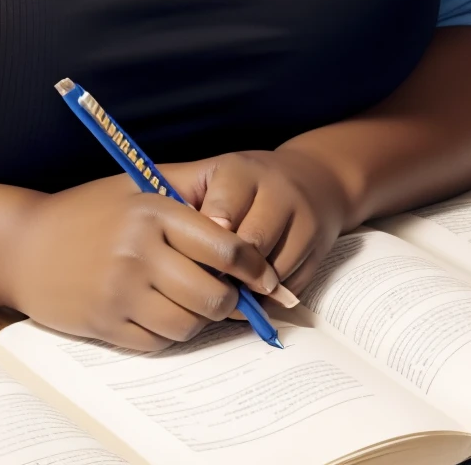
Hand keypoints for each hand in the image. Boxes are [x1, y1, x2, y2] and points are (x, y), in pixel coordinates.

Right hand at [2, 173, 278, 350]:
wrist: (22, 246)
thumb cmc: (85, 212)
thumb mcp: (134, 186)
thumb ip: (186, 190)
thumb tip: (242, 213)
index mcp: (152, 212)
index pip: (226, 248)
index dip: (256, 269)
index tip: (267, 279)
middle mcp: (138, 251)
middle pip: (214, 296)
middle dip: (230, 302)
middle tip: (228, 297)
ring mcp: (121, 291)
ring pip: (190, 325)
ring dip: (198, 320)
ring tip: (187, 301)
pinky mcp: (107, 324)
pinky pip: (159, 342)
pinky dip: (166, 333)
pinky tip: (155, 311)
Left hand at [167, 145, 354, 295]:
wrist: (312, 180)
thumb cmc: (245, 183)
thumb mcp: (215, 179)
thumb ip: (185, 199)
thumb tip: (150, 231)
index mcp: (241, 171)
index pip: (220, 212)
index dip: (202, 241)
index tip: (183, 257)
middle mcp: (278, 192)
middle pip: (248, 246)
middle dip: (222, 272)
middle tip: (198, 288)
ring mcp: (304, 221)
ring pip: (271, 272)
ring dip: (244, 290)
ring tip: (219, 297)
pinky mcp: (320, 250)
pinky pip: (289, 288)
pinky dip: (267, 300)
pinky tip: (247, 298)